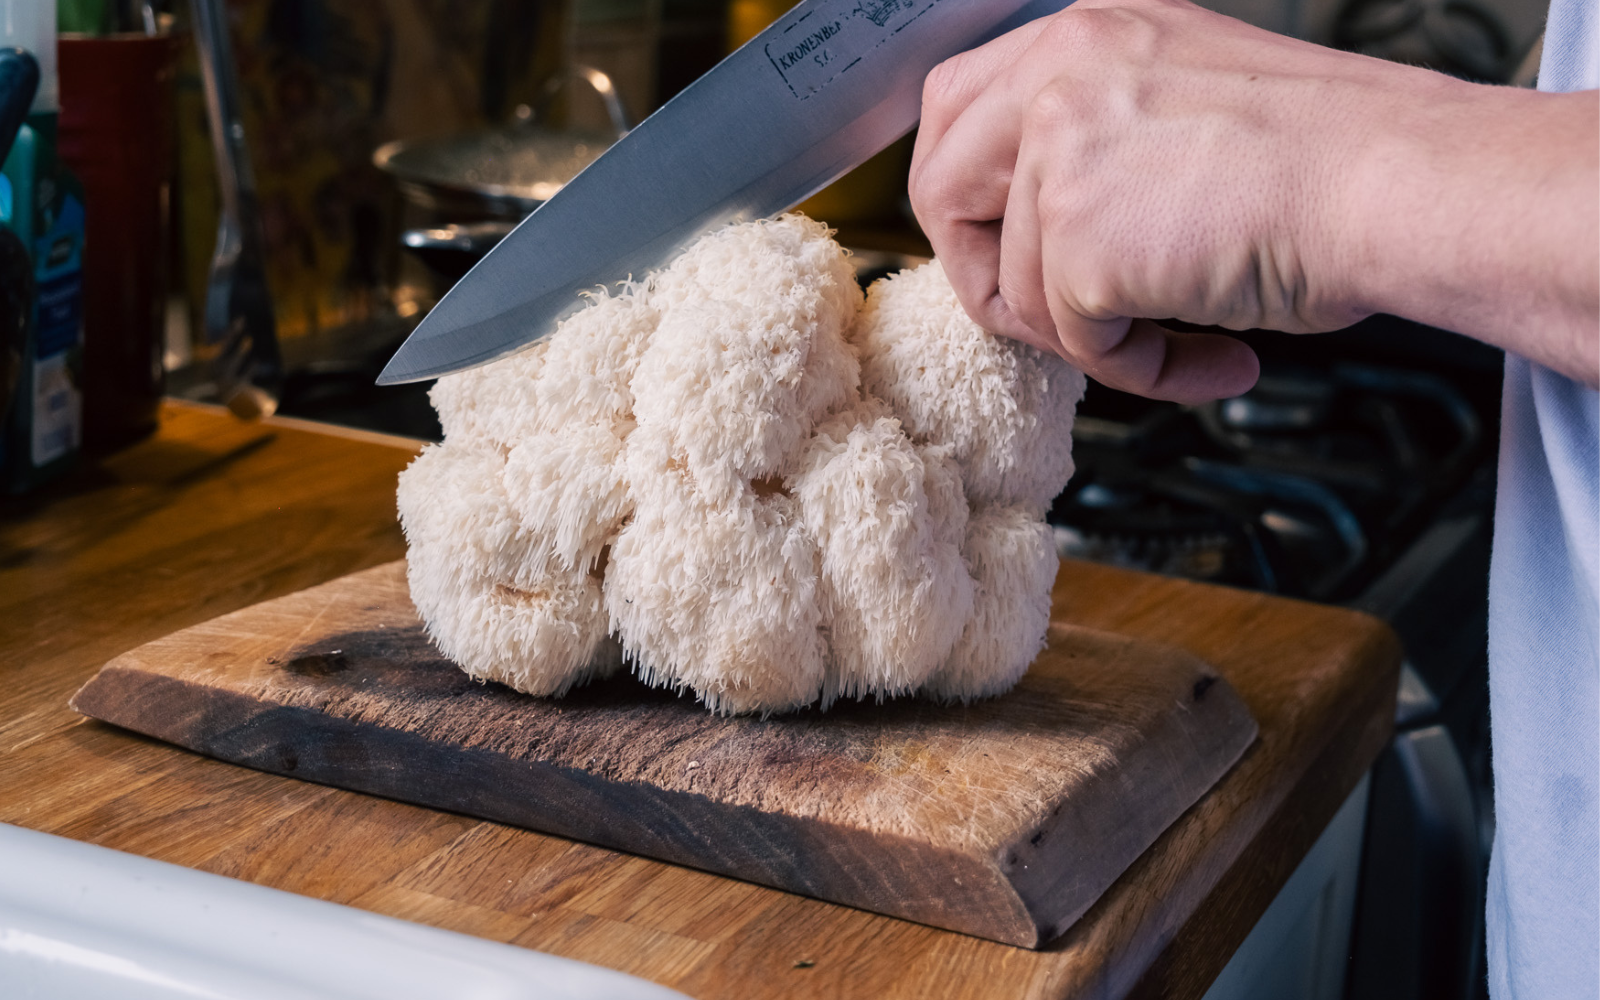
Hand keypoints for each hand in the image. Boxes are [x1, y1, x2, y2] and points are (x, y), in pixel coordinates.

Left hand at [909, 0, 1589, 397]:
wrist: (1402, 182)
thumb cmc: (1335, 159)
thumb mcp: (1186, 105)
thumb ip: (1098, 142)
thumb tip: (1039, 226)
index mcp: (1087, 33)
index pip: (959, 109)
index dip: (968, 195)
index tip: (1005, 248)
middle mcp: (1060, 73)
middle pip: (939, 188)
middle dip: (988, 273)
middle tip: (1058, 318)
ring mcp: (1058, 152)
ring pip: (1017, 287)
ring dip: (1094, 336)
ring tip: (1188, 336)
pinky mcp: (1074, 240)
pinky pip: (1073, 344)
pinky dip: (1143, 370)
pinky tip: (1214, 353)